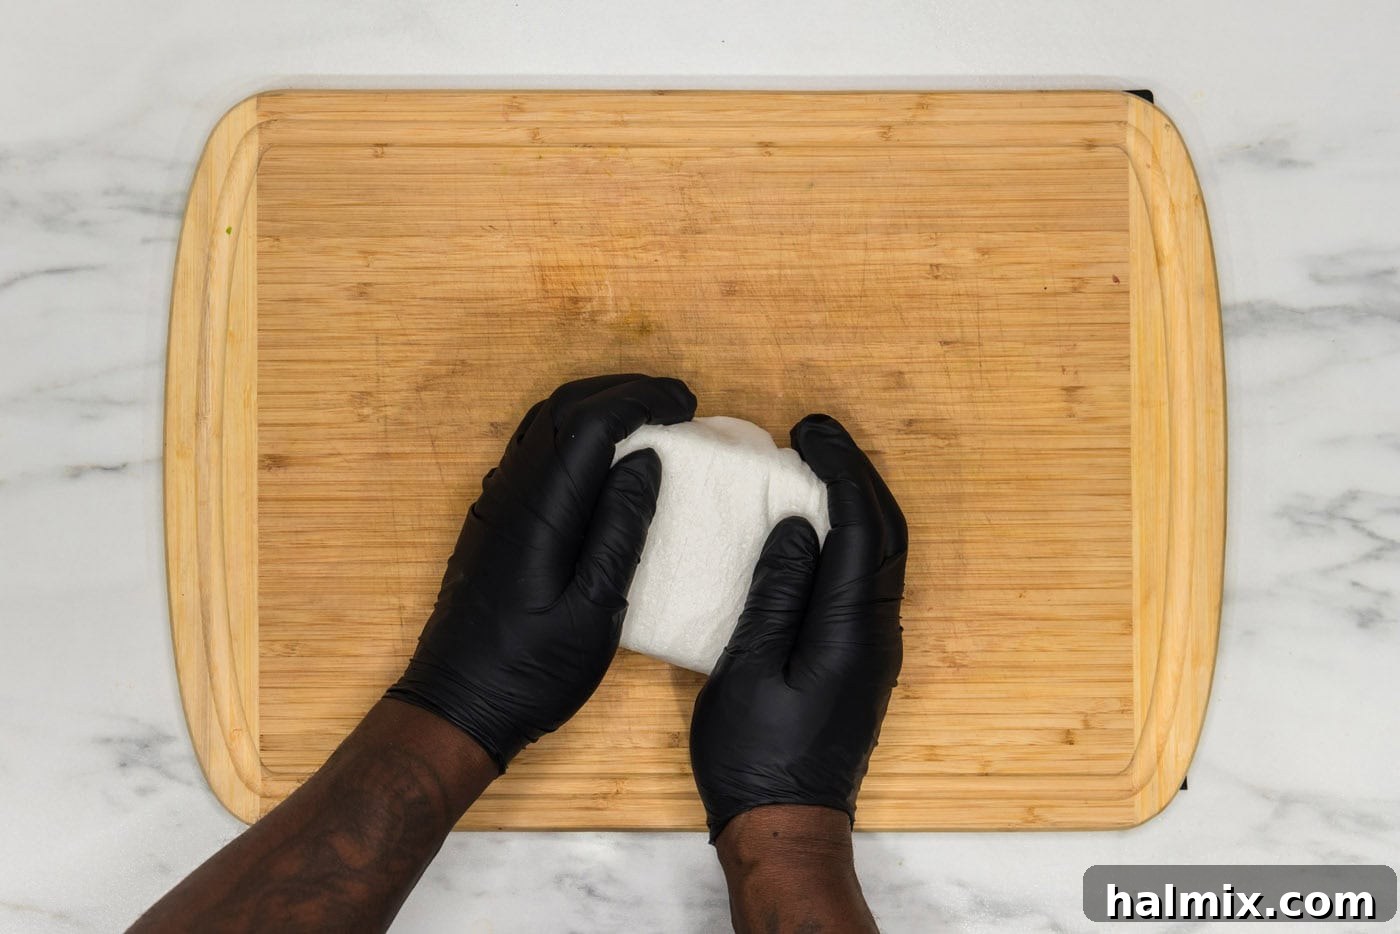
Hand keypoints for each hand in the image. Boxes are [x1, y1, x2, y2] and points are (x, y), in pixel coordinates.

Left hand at [388, 374, 696, 771]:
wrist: (457, 706)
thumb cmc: (531, 672)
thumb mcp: (594, 613)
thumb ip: (619, 532)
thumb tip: (644, 462)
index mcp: (539, 511)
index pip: (590, 423)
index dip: (641, 401)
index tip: (686, 406)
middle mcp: (509, 492)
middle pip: (562, 408)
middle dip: (622, 391)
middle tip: (676, 403)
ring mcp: (495, 504)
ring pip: (543, 424)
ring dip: (596, 406)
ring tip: (648, 420)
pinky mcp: (493, 520)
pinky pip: (533, 450)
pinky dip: (574, 434)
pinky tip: (604, 458)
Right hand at [690, 414, 906, 841]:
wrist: (786, 824)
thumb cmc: (754, 755)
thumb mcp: (749, 669)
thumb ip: (777, 594)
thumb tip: (802, 525)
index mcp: (850, 628)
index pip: (860, 524)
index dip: (839, 469)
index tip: (807, 432)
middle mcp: (878, 631)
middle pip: (885, 531)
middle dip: (856, 473)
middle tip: (815, 436)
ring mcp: (876, 645)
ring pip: (882, 553)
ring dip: (857, 502)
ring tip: (814, 468)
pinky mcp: (864, 658)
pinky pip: (868, 577)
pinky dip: (850, 536)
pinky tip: (816, 528)